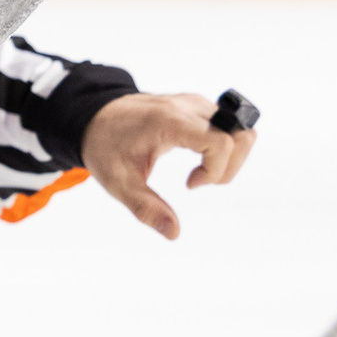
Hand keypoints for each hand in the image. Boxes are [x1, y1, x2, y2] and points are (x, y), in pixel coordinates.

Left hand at [78, 92, 256, 241]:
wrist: (95, 117)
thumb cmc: (105, 146)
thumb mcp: (117, 181)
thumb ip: (144, 207)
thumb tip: (173, 233)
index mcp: (169, 121)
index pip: (222, 142)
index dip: (216, 170)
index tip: (191, 184)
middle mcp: (188, 106)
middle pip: (241, 135)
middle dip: (231, 167)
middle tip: (201, 181)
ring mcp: (195, 103)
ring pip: (241, 130)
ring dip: (232, 159)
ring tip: (202, 172)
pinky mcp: (198, 106)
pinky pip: (229, 127)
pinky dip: (225, 149)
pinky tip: (199, 160)